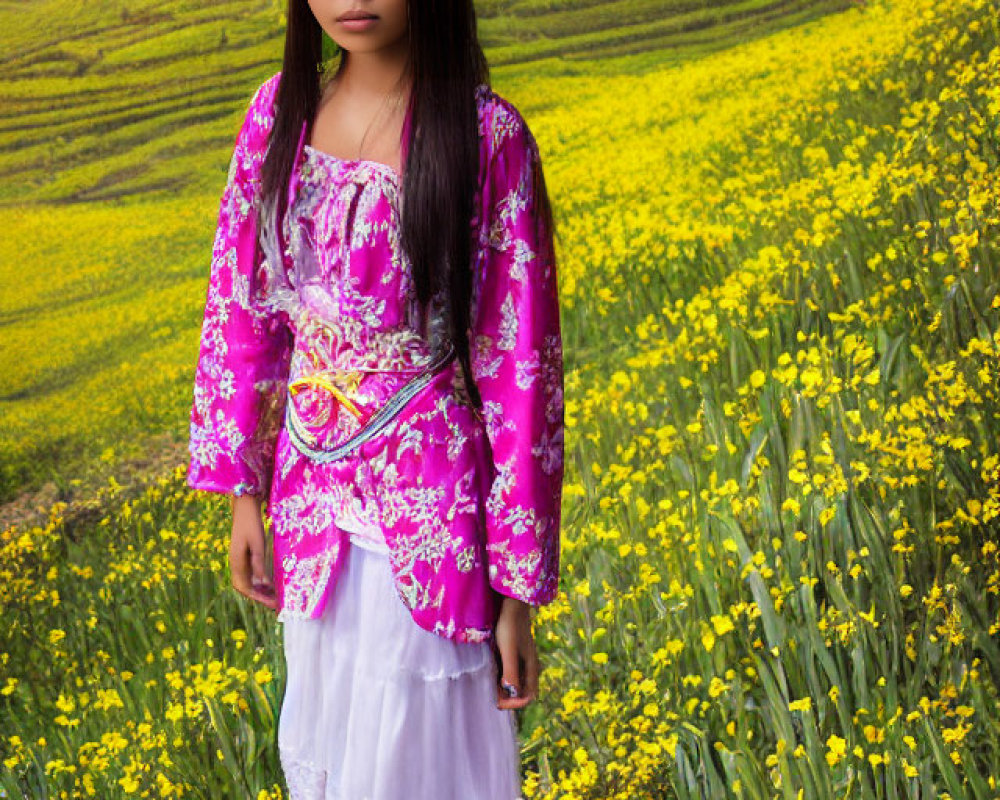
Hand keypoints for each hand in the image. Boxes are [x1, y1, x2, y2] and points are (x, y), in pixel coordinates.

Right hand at [229, 494, 278, 611]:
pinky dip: (258, 581)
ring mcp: (238, 560)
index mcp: (237, 562)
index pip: (246, 588)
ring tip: (274, 596)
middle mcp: (235, 563)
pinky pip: (249, 574)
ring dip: (259, 590)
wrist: (244, 508)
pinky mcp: (242, 555)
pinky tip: (269, 583)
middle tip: (275, 603)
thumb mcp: (257, 543)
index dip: (258, 597)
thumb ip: (258, 562)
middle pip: (245, 588)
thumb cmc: (252, 524)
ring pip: (247, 582)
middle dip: (259, 597)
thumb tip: (262, 583)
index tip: (272, 603)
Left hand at [493, 595, 539, 709]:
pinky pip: (506, 672)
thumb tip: (511, 693)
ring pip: (512, 682)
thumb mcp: (509, 650)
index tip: (499, 702)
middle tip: (489, 695)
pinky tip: (487, 672)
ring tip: (486, 684)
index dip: (515, 703)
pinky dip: (498, 677)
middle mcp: (527, 667)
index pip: (527, 696)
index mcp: (531, 668)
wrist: (512, 604)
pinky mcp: (512, 654)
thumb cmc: (511, 626)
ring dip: (500, 688)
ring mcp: (520, 660)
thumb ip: (511, 671)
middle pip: (519, 691)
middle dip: (505, 697)